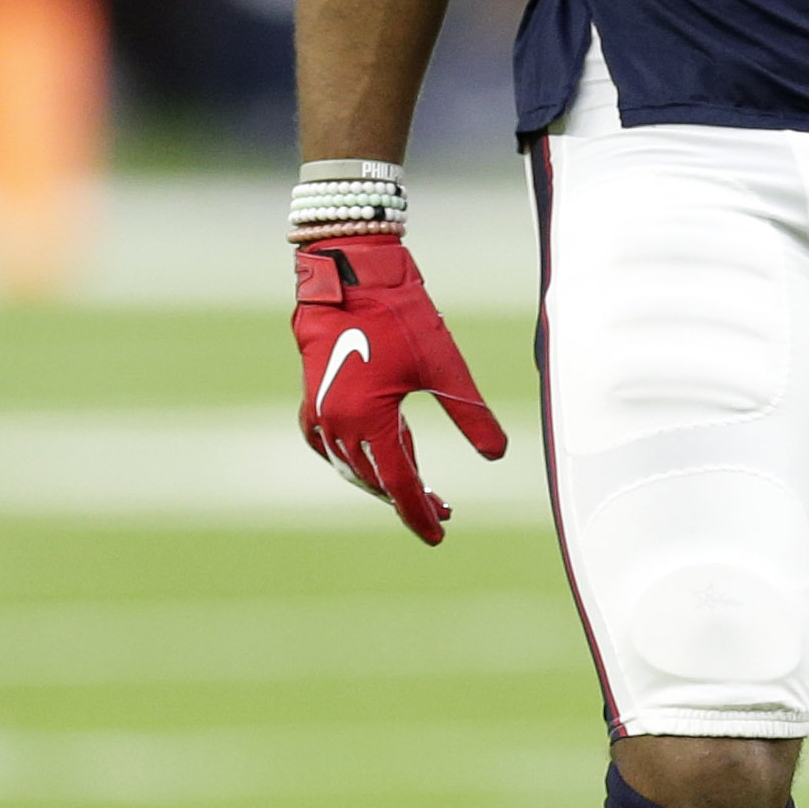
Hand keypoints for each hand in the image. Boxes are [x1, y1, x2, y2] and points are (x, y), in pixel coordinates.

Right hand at [292, 235, 506, 542]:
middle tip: (444, 507)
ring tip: (420, 483)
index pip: (399, 485)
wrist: (351, 273)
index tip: (439, 534)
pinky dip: (356, 457)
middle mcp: (336, 425)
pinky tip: (375, 455)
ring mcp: (318, 414)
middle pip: (376, 479)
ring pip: (353, 465)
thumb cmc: (399, 314)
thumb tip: (496, 455)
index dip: (420, 513)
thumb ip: (471, 414)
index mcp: (368, 421)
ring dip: (385, 478)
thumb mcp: (445, 365)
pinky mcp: (311, 400)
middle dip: (409, 497)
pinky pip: (331, 445)